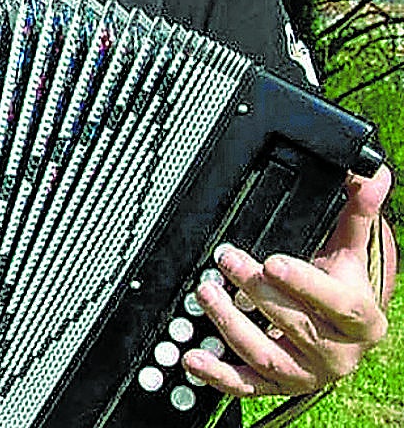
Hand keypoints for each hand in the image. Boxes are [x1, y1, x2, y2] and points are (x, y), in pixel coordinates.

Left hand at [183, 165, 394, 396]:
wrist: (341, 336)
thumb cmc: (342, 289)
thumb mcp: (351, 254)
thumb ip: (356, 214)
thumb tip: (369, 174)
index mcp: (361, 319)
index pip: (338, 304)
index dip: (305, 284)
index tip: (272, 260)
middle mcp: (337, 353)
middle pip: (293, 324)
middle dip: (255, 290)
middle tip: (225, 259)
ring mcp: (305, 373)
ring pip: (266, 356)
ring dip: (230, 325)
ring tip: (205, 293)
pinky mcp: (277, 388)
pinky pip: (245, 387)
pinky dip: (217, 375)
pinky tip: (193, 357)